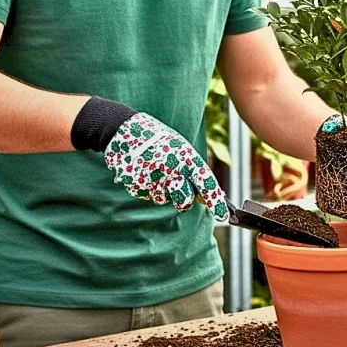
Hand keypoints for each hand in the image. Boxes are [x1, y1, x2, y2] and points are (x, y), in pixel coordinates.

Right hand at [104, 113, 229, 221]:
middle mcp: (171, 171)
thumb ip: (193, 171)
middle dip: (184, 201)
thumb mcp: (181, 149)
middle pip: (185, 203)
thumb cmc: (159, 140)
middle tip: (178, 186)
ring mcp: (153, 180)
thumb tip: (206, 196)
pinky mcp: (137, 186)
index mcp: (186, 158)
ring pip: (164, 199)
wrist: (124, 131)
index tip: (222, 215)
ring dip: (163, 190)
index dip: (215, 201)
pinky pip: (147, 195)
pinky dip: (147, 186)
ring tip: (156, 169)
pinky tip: (143, 170)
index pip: (206, 183)